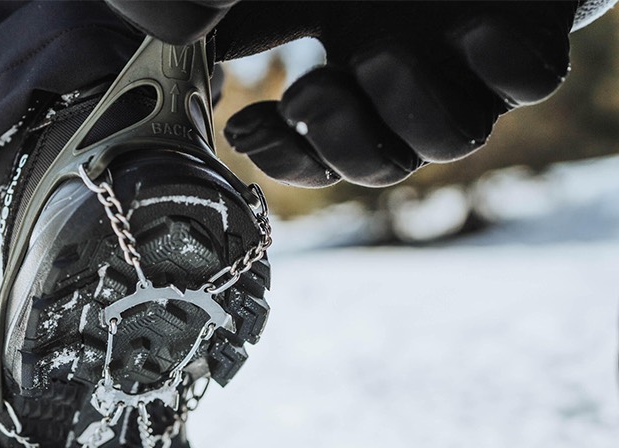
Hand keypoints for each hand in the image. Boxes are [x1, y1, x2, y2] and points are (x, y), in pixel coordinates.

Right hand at [214, 1, 575, 187]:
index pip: (315, 155)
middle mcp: (409, 82)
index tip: (245, 125)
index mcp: (349, 74)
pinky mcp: (533, 37)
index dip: (281, 157)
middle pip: (380, 166)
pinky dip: (500, 68)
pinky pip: (529, 82)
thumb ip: (238, 22)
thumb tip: (174, 46)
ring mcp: (470, 66)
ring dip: (409, 112)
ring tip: (382, 55)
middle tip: (313, 94)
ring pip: (451, 140)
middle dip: (338, 143)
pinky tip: (470, 29)